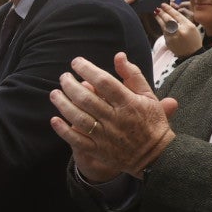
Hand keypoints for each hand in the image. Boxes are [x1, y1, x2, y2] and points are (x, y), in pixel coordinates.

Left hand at [49, 52, 178, 182]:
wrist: (157, 156)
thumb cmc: (151, 122)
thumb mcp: (148, 96)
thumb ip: (132, 75)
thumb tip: (118, 56)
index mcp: (128, 103)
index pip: (103, 82)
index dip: (87, 69)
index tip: (76, 63)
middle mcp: (115, 119)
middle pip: (87, 99)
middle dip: (70, 85)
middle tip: (64, 77)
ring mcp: (106, 136)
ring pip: (79, 118)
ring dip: (63, 105)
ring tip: (55, 94)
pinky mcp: (99, 151)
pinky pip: (77, 141)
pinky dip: (64, 130)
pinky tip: (54, 119)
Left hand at [154, 3, 202, 57]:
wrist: (192, 55)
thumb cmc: (194, 40)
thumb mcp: (193, 28)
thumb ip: (183, 21)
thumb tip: (172, 13)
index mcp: (188, 26)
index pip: (176, 15)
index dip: (169, 9)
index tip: (163, 4)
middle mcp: (180, 31)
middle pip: (168, 19)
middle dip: (162, 12)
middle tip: (158, 8)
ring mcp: (173, 37)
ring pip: (164, 25)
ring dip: (159, 18)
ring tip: (155, 13)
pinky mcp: (168, 42)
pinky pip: (164, 32)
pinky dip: (162, 27)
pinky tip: (160, 22)